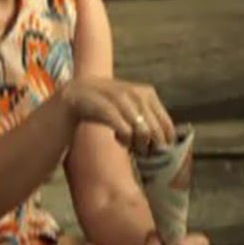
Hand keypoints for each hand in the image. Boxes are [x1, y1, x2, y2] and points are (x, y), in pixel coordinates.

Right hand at [59, 76, 175, 153]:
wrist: (75, 93)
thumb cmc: (107, 104)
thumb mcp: (131, 105)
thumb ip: (148, 116)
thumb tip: (166, 141)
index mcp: (147, 92)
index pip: (167, 124)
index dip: (165, 141)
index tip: (156, 150)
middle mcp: (137, 93)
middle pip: (156, 131)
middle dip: (151, 146)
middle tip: (142, 152)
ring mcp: (121, 100)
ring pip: (143, 132)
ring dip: (138, 145)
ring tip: (130, 145)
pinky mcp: (106, 109)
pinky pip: (126, 132)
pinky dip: (125, 141)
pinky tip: (119, 139)